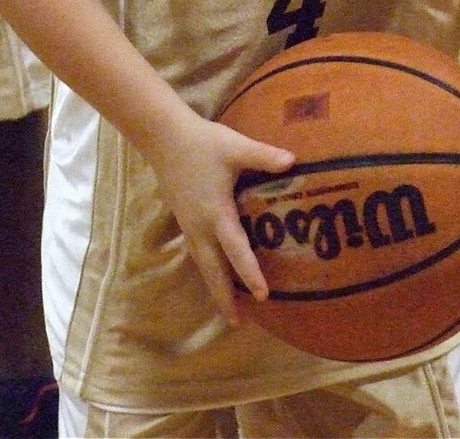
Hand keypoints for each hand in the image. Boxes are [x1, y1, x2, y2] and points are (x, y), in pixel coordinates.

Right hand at [151, 109, 294, 323]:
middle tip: (237, 322)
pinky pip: (197, 252)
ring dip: (214, 286)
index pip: (235, 249)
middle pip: (212, 269)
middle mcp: (201, 226)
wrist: (165, 137)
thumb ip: (264, 156)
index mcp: (216, 212)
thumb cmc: (203, 143)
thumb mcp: (236, 147)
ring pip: (202, 264)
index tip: (262, 295)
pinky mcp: (184, 219)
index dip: (249, 272)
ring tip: (227, 309)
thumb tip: (294, 161)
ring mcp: (189, 225)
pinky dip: (207, 268)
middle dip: (224, 296)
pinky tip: (214, 271)